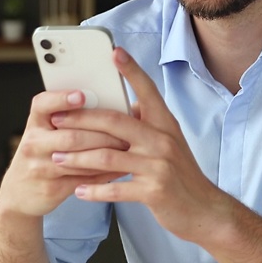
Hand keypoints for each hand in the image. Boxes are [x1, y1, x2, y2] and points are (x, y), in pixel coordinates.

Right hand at [0, 89, 129, 219]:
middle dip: (103, 133)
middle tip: (126, 130)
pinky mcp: (52, 188)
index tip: (82, 95)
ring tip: (128, 148)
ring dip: (107, 154)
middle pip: (71, 135)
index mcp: (35, 123)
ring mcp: (41, 168)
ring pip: (80, 159)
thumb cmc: (42, 153)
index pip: (43, 104)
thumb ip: (68, 119)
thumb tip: (110, 104)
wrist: (20, 193)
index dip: (61, 99)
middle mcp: (33, 143)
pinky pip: (84, 180)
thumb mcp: (45, 132)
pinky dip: (105, 174)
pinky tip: (121, 168)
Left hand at [52, 48, 232, 243]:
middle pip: (115, 123)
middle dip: (81, 119)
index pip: (147, 91)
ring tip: (57, 157)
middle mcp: (162, 141)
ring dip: (78, 158)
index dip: (131, 71)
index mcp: (165, 125)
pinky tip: (78, 190)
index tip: (114, 52)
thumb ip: (149, 124)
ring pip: (108, 157)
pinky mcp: (153, 191)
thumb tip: (128, 105)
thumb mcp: (171, 142)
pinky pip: (116, 188)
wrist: (205, 210)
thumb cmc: (182, 175)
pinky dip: (94, 190)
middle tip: (56, 119)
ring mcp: (158, 166)